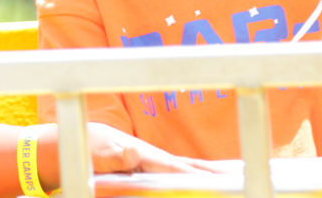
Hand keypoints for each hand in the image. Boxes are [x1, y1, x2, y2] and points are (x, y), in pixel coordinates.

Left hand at [37, 122, 223, 190]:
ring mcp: (155, 162)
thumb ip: (113, 156)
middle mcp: (154, 157)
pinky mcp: (153, 168)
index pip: (174, 168)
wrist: (81, 141)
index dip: (194, 174)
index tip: (217, 180)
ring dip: (211, 174)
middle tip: (240, 177)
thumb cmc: (89, 150)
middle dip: (213, 172)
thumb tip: (131, 152)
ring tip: (236, 177)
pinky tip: (211, 179)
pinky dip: (198, 174)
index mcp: (144, 155)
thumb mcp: (96, 155)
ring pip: (188, 168)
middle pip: (189, 166)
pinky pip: (179, 172)